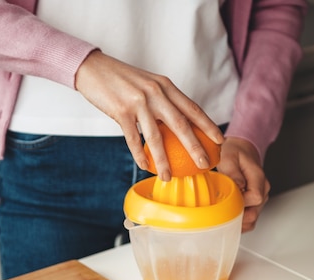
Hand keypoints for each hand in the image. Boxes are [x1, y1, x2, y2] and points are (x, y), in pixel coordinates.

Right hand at [75, 50, 223, 180]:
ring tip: (168, 177)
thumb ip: (162, 101)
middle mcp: (155, 92)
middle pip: (181, 124)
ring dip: (164, 161)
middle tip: (205, 164)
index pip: (192, 108)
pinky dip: (139, 155)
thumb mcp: (147, 84)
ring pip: (156, 137)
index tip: (220, 140)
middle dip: (195, 147)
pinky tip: (145, 167)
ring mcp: (138, 102)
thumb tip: (177, 125)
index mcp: (165, 85)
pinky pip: (133, 139)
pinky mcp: (121, 111)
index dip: (208, 125)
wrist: (92, 68)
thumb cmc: (121, 80)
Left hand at [217, 137, 269, 231]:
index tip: (226, 199)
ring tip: (223, 217)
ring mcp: (260, 197)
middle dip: (238, 215)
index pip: (255, 198)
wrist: (241, 150)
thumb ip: (233, 172)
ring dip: (238, 221)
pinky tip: (228, 219)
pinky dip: (240, 222)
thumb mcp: (229, 156)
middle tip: (221, 212)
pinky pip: (250, 218)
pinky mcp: (255, 202)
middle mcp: (263, 189)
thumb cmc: (235, 152)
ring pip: (253, 218)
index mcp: (258, 178)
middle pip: (254, 212)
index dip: (240, 202)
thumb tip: (237, 187)